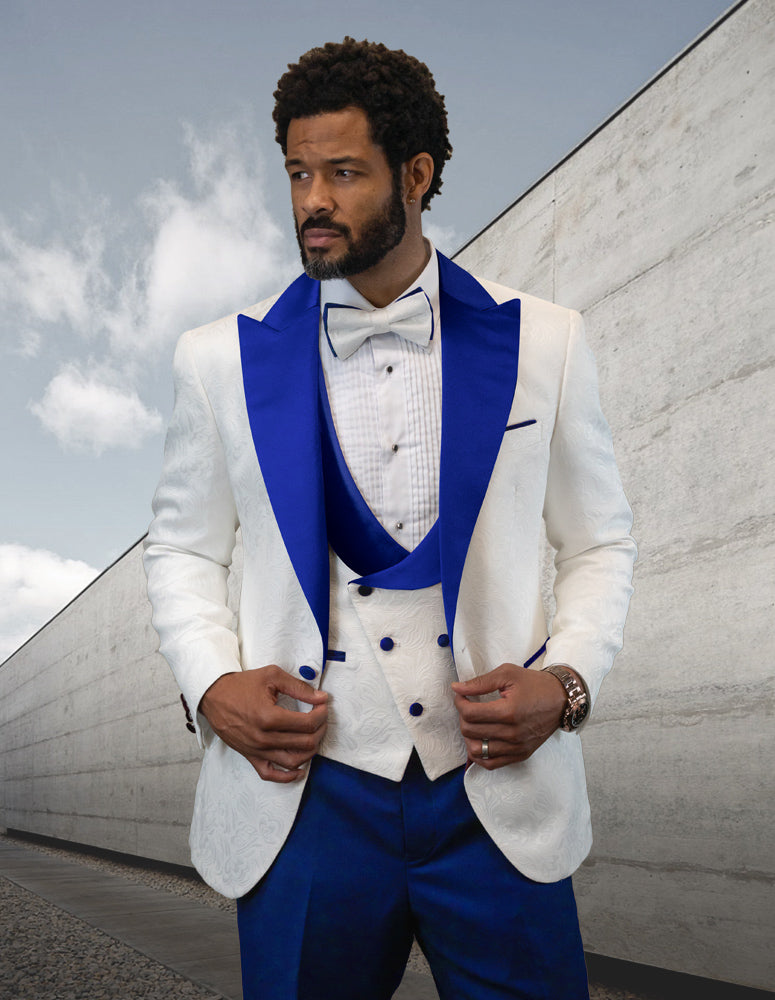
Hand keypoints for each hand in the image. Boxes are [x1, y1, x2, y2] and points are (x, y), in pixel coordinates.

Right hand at [199, 666, 328, 782]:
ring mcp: (256, 750)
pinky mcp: (250, 757)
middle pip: (304, 743)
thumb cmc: (242, 685)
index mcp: (269, 717)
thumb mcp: (272, 676)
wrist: (214, 696)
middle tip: (321, 719)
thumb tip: (321, 698)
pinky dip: (287, 776)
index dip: (321, 715)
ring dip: (310, 751)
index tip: (323, 705)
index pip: (307, 724)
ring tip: (314, 737)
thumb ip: (298, 687)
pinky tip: (300, 769)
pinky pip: (271, 774)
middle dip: (319, 731)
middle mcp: (263, 738)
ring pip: (293, 761)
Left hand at [451, 663, 566, 768]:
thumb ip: (480, 682)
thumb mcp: (507, 674)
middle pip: (470, 731)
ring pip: (476, 750)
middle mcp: (513, 733)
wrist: (561, 699)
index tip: (461, 694)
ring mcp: (517, 747)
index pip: (470, 714)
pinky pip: (490, 764)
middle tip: (469, 705)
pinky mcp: (520, 755)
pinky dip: (479, 754)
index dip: (459, 702)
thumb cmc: (534, 684)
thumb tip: (456, 688)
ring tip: (474, 723)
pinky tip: (480, 740)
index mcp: (509, 711)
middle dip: (463, 716)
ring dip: (469, 736)